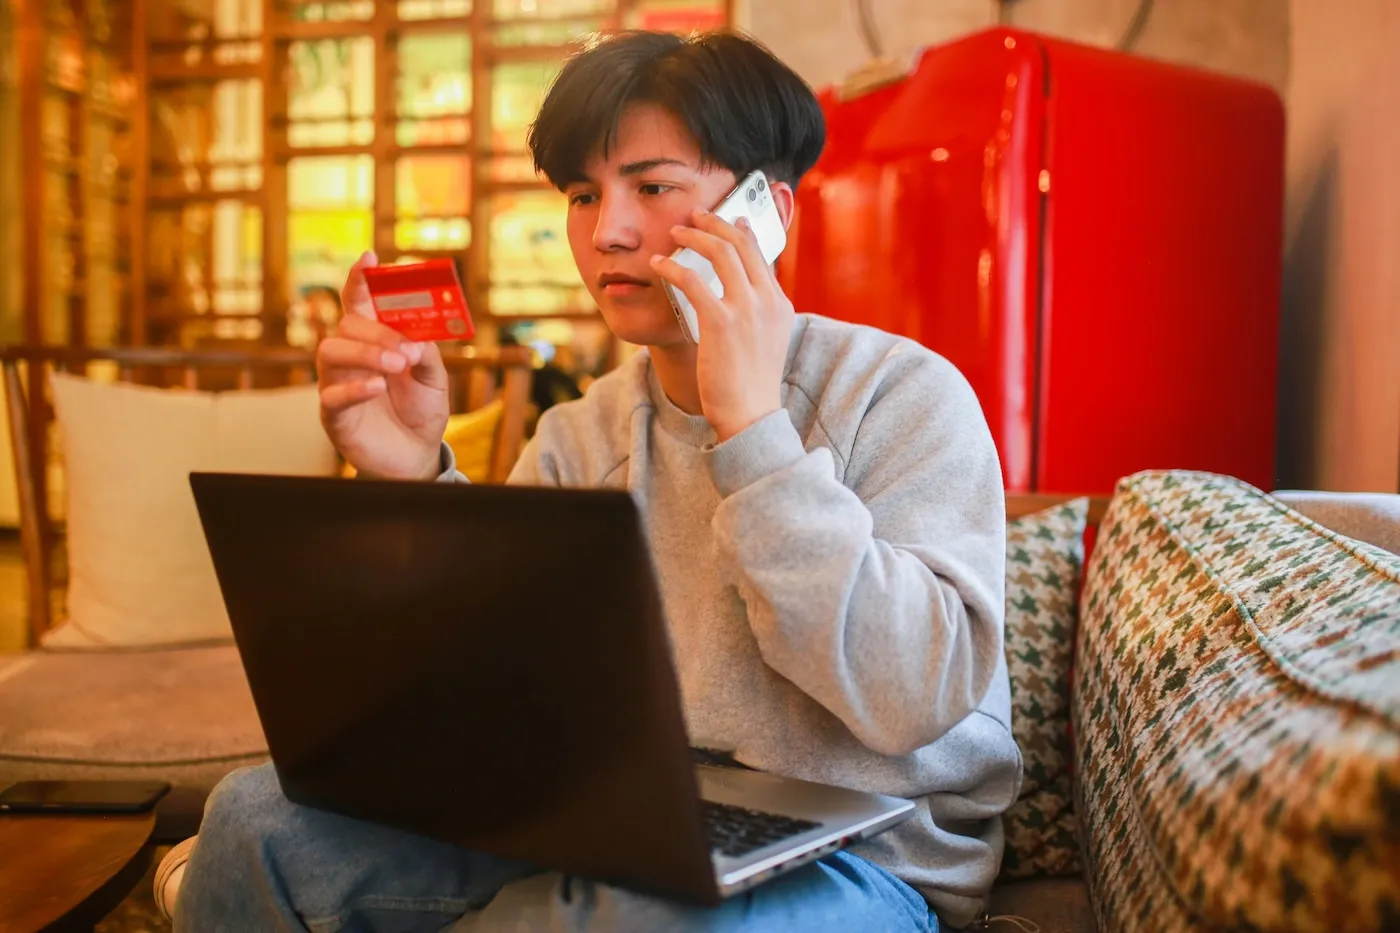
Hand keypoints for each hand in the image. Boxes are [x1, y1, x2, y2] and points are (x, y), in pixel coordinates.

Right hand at [317, 251, 449, 479]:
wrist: (417, 455)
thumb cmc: (421, 411)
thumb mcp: (434, 378)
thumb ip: (426, 351)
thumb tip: (416, 337)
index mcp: (373, 341)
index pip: (359, 303)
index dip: (360, 278)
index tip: (369, 257)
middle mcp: (349, 357)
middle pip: (347, 326)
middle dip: (378, 332)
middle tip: (407, 350)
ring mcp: (337, 383)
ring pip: (331, 352)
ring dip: (366, 354)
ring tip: (396, 366)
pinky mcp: (334, 415)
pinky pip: (331, 395)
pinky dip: (355, 387)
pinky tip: (377, 387)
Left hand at [650, 209, 793, 441]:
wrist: (750, 415)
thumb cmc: (751, 385)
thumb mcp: (766, 343)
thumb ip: (757, 316)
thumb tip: (736, 299)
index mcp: (780, 305)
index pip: (761, 255)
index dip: (742, 231)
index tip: (728, 219)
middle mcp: (767, 301)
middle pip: (741, 244)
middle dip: (715, 223)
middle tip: (695, 214)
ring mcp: (746, 310)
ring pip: (719, 252)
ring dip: (693, 236)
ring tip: (674, 232)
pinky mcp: (721, 322)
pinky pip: (692, 280)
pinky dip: (672, 267)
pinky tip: (658, 265)